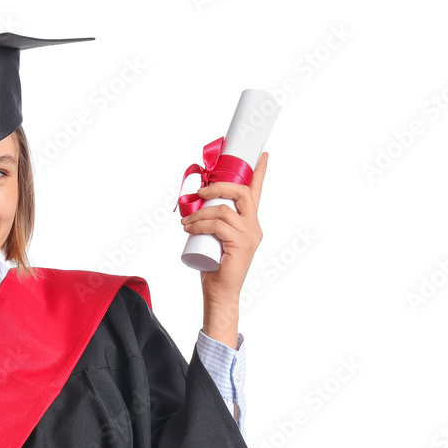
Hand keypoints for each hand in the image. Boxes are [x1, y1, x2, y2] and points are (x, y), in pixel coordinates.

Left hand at [180, 152, 267, 346]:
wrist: (220, 292)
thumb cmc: (214, 267)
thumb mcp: (213, 239)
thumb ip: (212, 223)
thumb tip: (195, 206)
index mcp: (250, 223)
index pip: (256, 193)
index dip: (260, 173)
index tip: (262, 154)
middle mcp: (254, 227)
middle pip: (242, 193)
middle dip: (219, 188)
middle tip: (200, 193)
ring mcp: (249, 235)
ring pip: (224, 211)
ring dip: (200, 213)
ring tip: (185, 223)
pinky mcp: (241, 245)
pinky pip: (218, 225)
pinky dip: (200, 224)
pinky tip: (189, 229)